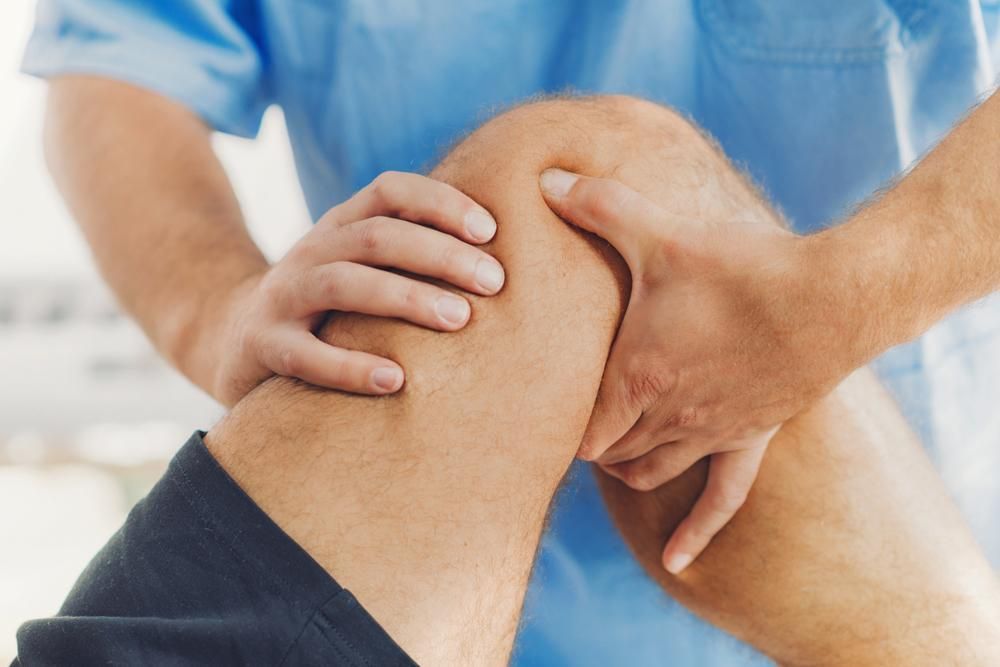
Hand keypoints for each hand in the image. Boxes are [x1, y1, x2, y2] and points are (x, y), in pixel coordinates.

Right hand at [210, 171, 504, 405]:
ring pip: (343, 282)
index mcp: (342, 226)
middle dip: (440, 254)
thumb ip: (414, 260)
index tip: (491, 230)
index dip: (441, 202)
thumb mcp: (365, 270)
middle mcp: (312, 251)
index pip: (390, 192)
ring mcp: (283, 295)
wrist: (236, 340)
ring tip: (459, 319)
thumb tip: (506, 265)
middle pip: (376, 235)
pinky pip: (304, 354)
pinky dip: (350, 366)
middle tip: (495, 282)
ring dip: (406, 297)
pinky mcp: (263, 345)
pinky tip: (396, 381)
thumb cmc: (331, 309)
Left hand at [540, 168, 851, 572]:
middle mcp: (667, 416)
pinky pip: (722, 499)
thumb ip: (598, 205)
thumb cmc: (738, 266)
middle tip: (577, 419)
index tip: (548, 407)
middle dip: (590, 439)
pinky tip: (678, 562)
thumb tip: (546, 177)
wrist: (829, 296)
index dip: (557, 424)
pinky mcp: (750, 438)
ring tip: (615, 451)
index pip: (578, 427)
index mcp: (635, 376)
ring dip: (626, 466)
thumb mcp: (659, 230)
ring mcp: (710, 434)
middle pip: (608, 452)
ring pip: (650, 472)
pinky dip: (696, 532)